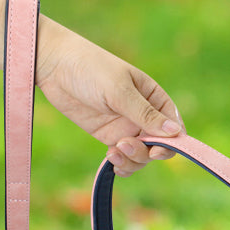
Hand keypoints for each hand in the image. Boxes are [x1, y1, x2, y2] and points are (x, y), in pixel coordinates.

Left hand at [35, 17, 183, 176]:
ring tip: (113, 153)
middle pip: (159, 146)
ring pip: (142, 155)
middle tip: (124, 145)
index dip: (171, 143)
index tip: (156, 150)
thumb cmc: (90, 68)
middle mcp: (145, 116)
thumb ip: (145, 114)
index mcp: (155, 99)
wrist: (53, 65)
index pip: (174, 128)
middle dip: (146, 152)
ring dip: (132, 160)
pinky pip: (124, 157)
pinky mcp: (110, 136)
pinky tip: (111, 161)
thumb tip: (176, 133)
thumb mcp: (119, 90)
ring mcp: (128, 128)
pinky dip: (121, 164)